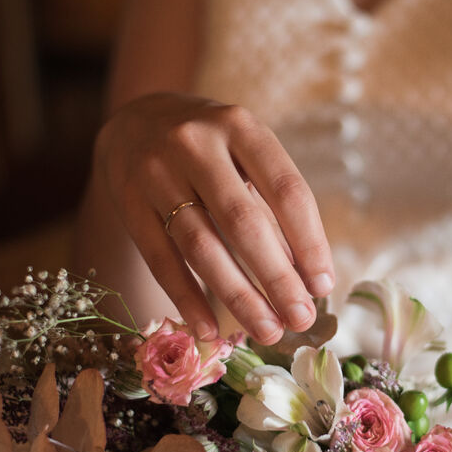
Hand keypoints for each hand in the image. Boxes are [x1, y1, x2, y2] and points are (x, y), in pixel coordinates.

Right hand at [93, 93, 334, 344]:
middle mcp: (195, 144)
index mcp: (240, 127)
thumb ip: (272, 206)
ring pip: (201, 246)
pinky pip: (160, 260)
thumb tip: (306, 278)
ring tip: (267, 330)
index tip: (324, 285)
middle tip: (301, 318)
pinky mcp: (127, 202)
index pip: (286, 190)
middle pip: (243, 222)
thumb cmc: (209, 149)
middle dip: (277, 278)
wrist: (133, 121)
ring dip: (238, 296)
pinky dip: (187, 299)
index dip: (310, 242)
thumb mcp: (244, 155)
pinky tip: (210, 330)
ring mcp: (156, 172)